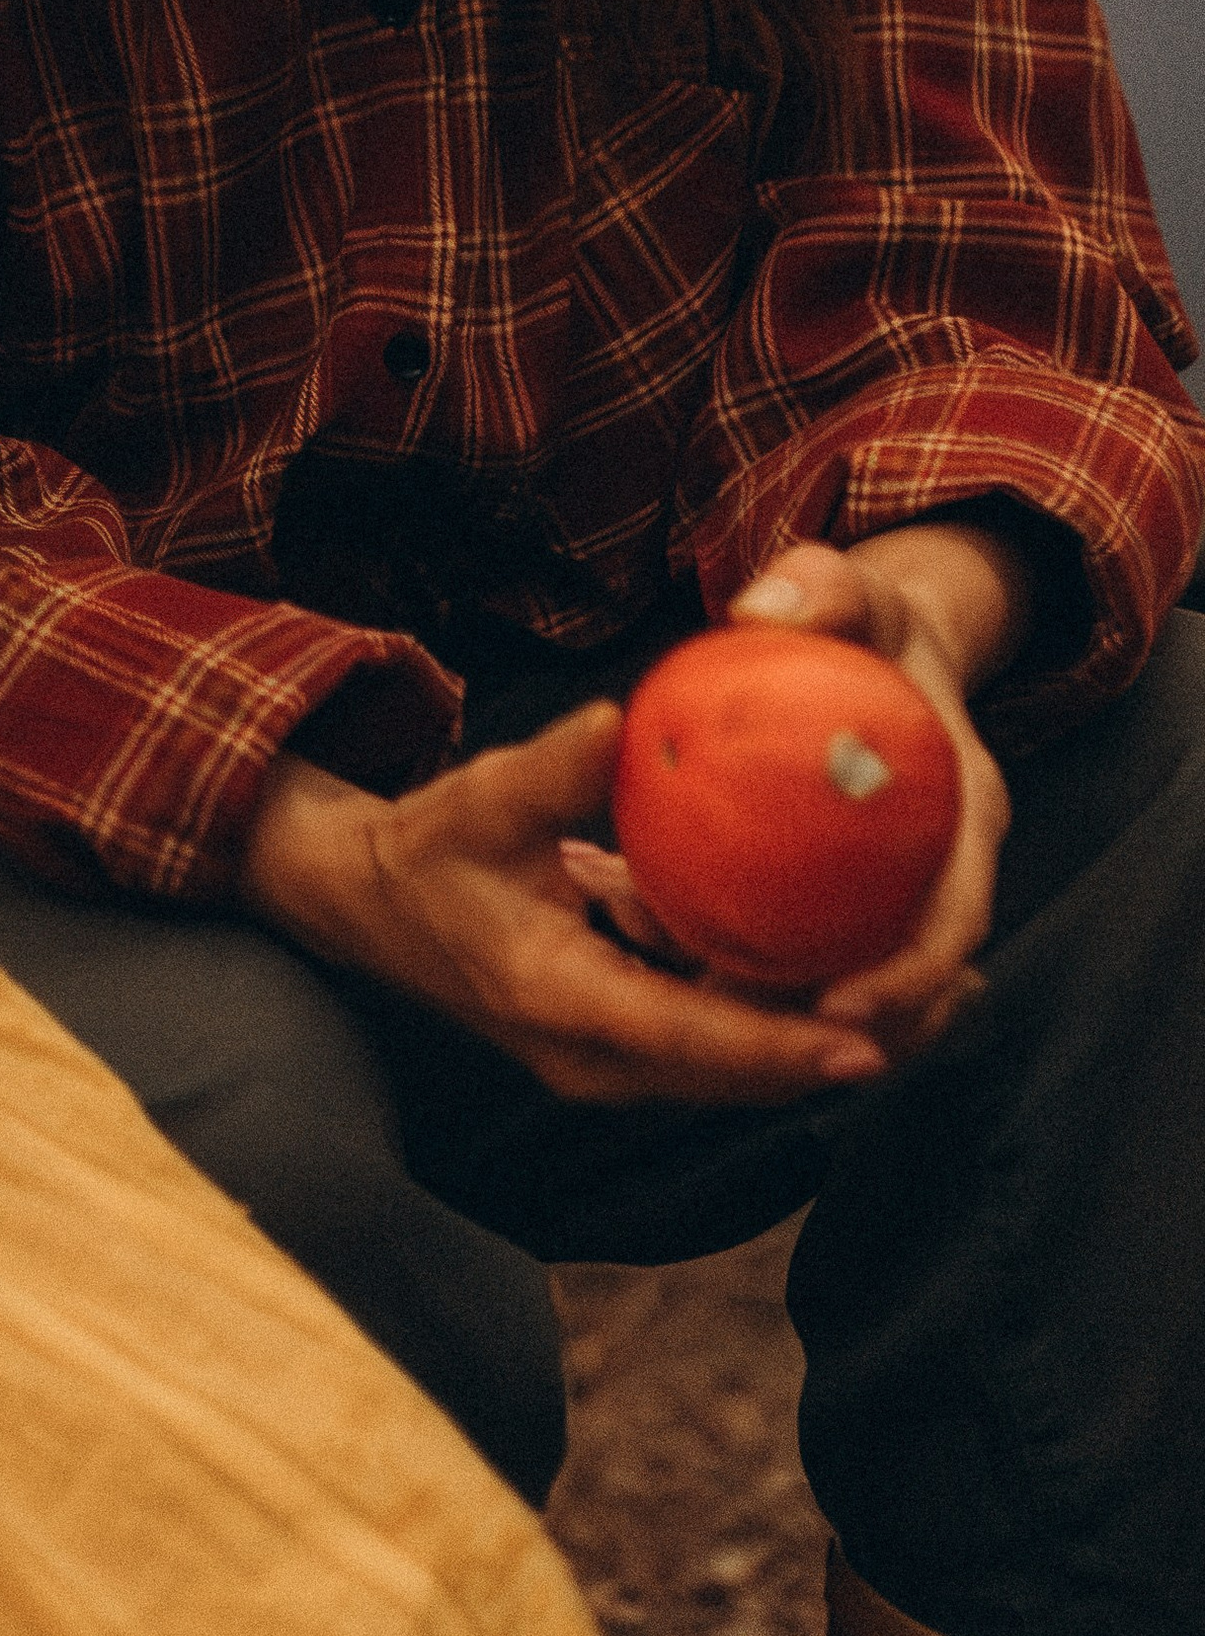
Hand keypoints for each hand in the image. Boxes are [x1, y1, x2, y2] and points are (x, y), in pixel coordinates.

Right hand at [243, 708, 892, 1109]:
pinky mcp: (625, 1040)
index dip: (782, 1045)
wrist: (366, 904)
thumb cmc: (424, 848)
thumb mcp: (480, 800)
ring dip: (839, 1037)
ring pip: (745, 1067)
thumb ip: (552, 770)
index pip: (690, 1038)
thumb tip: (621, 720)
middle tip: (948, 1000)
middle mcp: (593, 1056)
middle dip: (849, 1051)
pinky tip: (862, 963)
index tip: (871, 1037)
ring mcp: (609, 1058)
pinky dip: (794, 1011)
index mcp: (559, 1001)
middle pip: (744, 1076)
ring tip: (946, 993)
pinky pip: (726, 1037)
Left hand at [709, 527, 1028, 1058]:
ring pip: (856, 976)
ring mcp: (902, 885)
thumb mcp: (851, 587)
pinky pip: (808, 942)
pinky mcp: (852, 893)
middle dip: (847, 1031)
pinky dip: (753, 957)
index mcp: (968, 808)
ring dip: (789, 1011)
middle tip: (751, 1048)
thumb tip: (758, 610)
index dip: (910, 976)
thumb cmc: (866, 613)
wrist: (882, 634)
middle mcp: (945, 862)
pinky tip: (668, 948)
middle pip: (912, 978)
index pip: (955, 914)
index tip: (841, 1010)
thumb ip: (819, 588)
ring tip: (700, 1016)